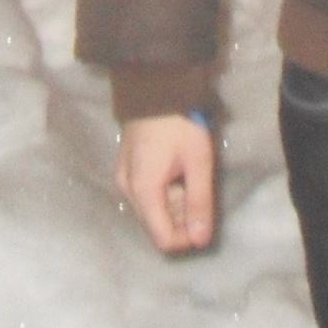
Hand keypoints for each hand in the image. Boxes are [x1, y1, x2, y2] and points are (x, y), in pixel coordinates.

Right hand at [116, 113, 216, 252]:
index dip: (188, 237)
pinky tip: (175, 170)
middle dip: (182, 218)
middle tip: (198, 188)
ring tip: (188, 175)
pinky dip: (163, 192)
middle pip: (156, 226)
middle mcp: (127, 190)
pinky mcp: (125, 169)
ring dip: (173, 204)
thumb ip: (199, 203)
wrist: (156, 86)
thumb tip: (201, 241)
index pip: (163, 239)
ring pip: (151, 211)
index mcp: (143, 191)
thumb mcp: (197, 162)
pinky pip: (145, 195)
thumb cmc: (180, 123)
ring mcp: (123, 179)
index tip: (205, 217)